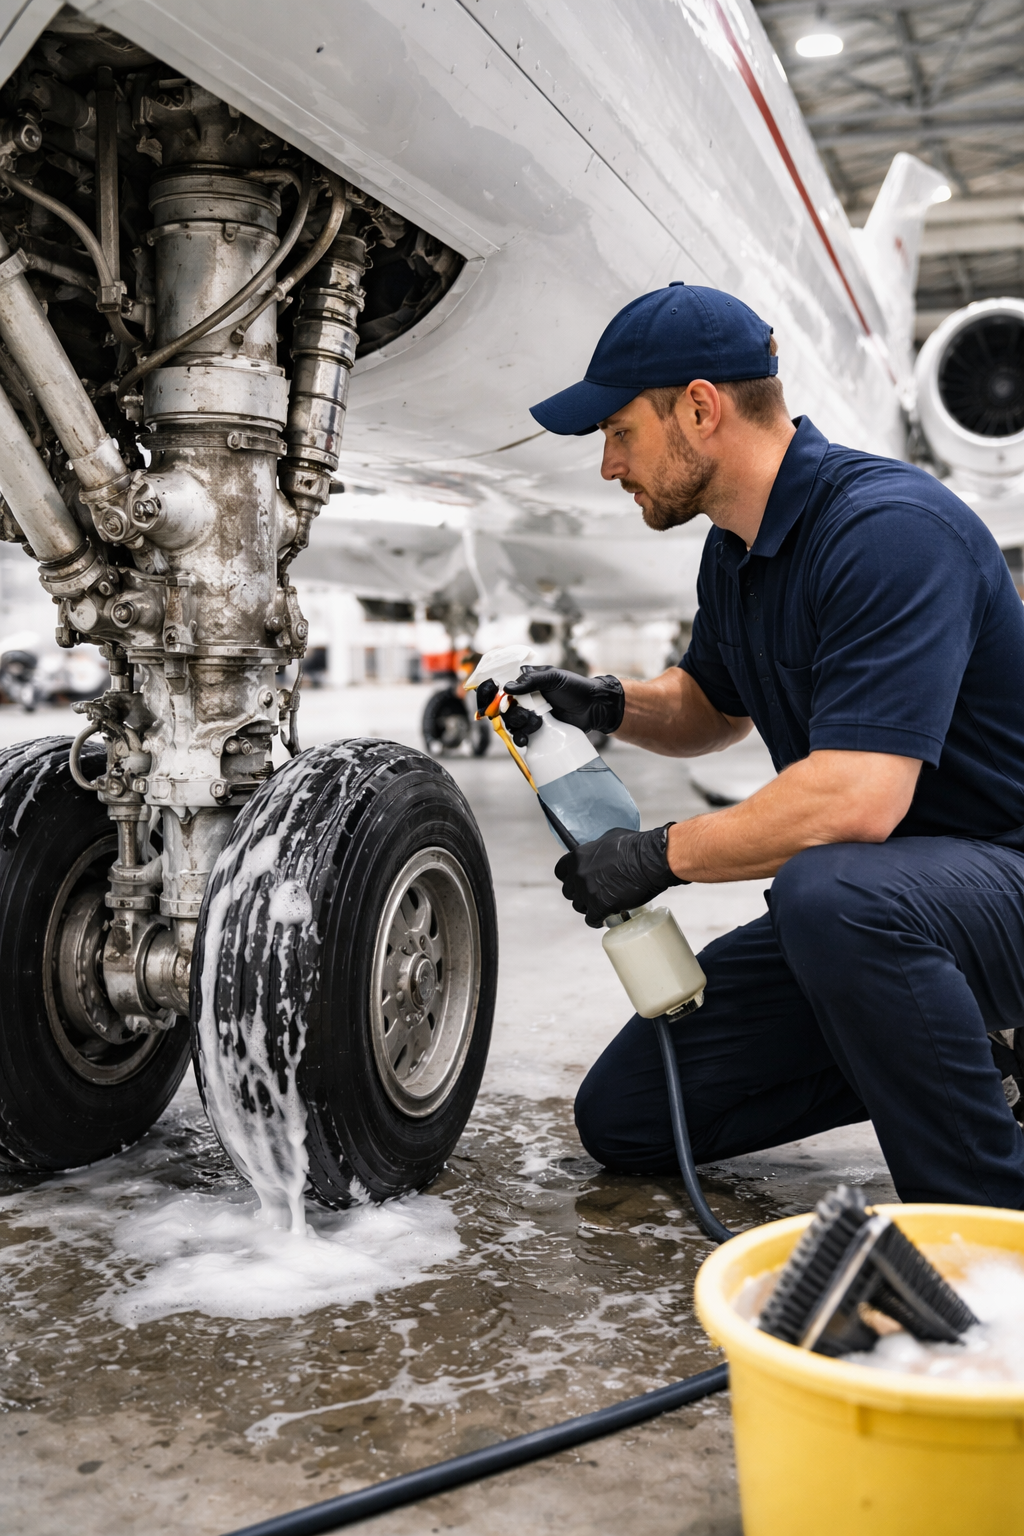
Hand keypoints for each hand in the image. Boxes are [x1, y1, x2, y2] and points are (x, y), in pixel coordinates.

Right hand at [505, 667, 624, 735]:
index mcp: (526, 682)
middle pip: (505, 709)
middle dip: (513, 714)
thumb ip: (531, 680)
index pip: (502, 687)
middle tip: (527, 715)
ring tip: (537, 724)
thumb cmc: (575, 687)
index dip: (494, 695)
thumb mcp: (554, 678)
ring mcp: (530, 715)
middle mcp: (525, 698)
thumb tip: (507, 688)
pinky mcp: (537, 730)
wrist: (593, 708)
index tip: (498, 702)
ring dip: (519, 726)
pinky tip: (525, 740)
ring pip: (512, 723)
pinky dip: (521, 738)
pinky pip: (522, 735)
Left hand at [554, 823, 684, 927]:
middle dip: (580, 893)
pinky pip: (592, 920)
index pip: (561, 871)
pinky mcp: (599, 906)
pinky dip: (598, 920)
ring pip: (579, 906)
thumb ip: (596, 849)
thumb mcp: (609, 838)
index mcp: (578, 856)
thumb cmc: (635, 846)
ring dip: (589, 907)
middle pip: (569, 891)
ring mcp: (587, 891)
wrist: (650, 860)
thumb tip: (597, 853)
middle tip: (595, 893)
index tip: (577, 881)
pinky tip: (605, 917)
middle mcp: (578, 874)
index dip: (570, 877)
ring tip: (603, 905)